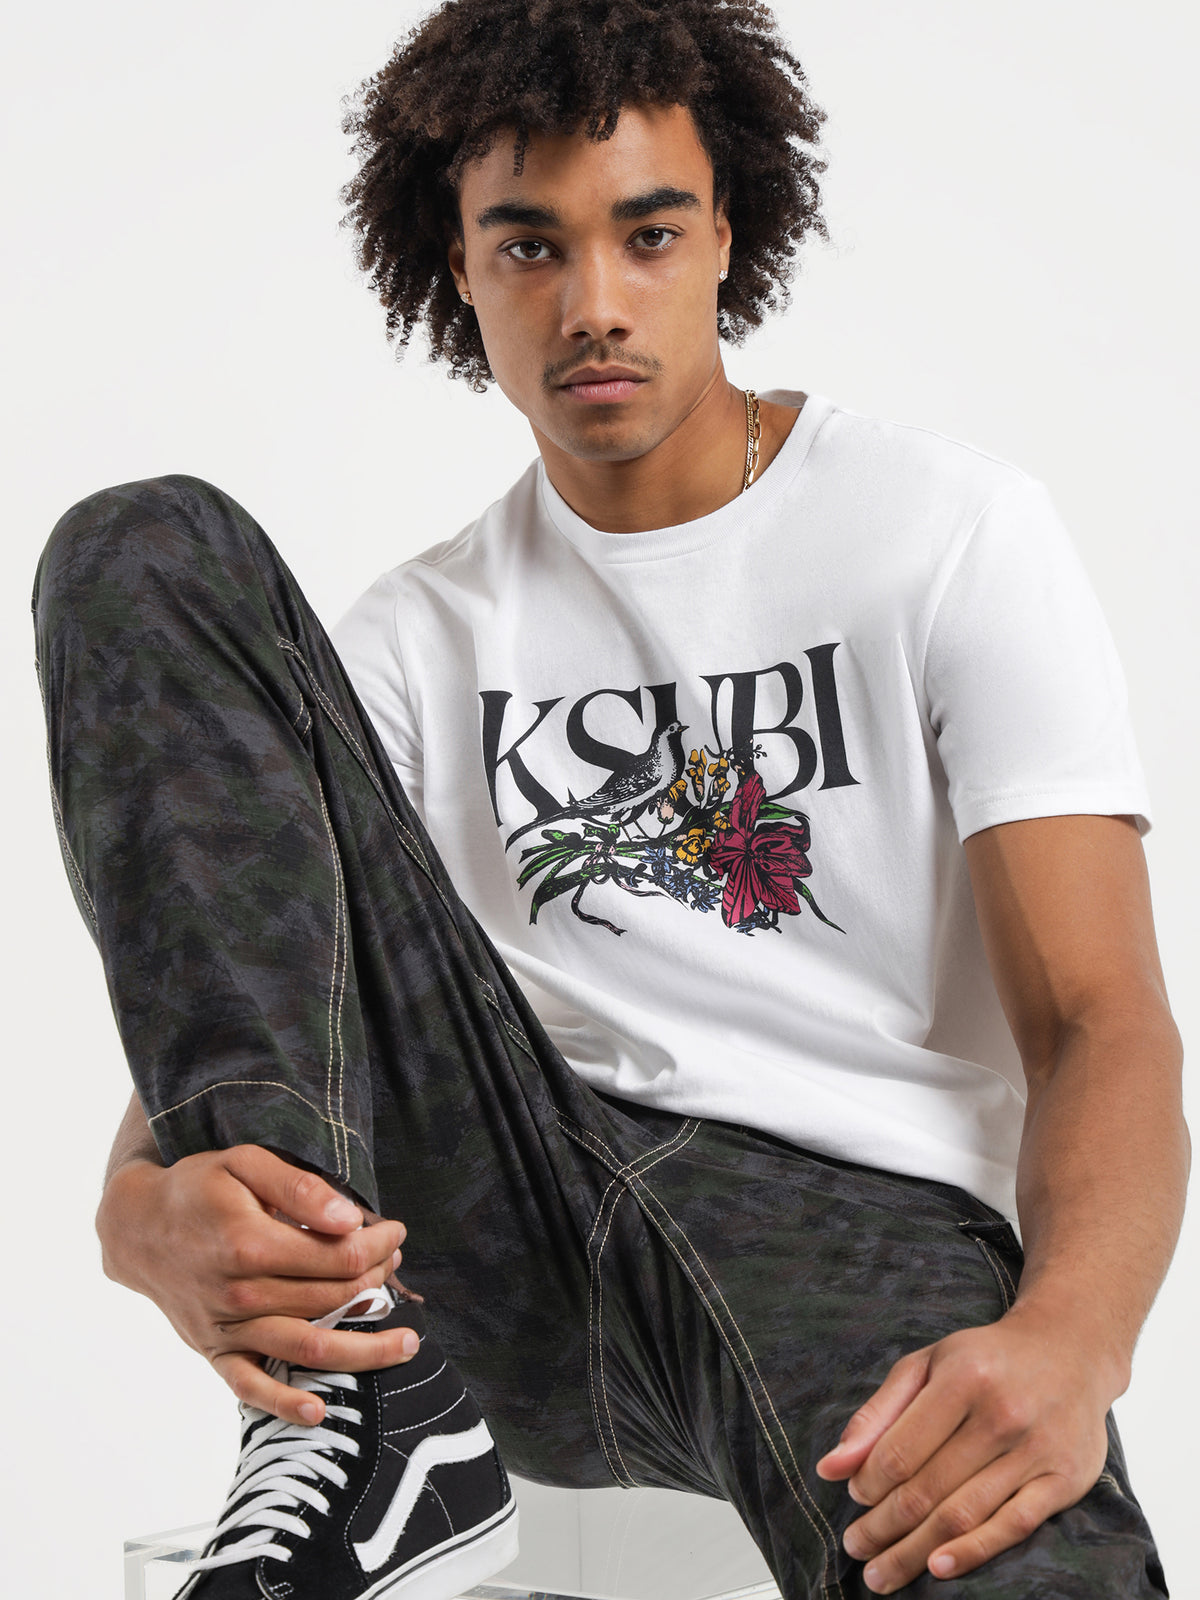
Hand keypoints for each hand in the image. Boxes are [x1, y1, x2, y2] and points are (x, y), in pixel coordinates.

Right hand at [96, 1144, 413, 1425]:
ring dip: (363, 1351)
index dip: (379, 1245)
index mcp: (252, 1244)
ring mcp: (226, 1328)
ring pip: (308, 1349)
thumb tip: (350, 1219)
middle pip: (332, 1299)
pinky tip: (320, 1412)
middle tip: (396, 1263)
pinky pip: (250, 1387)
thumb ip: (300, 1187)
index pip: (340, 1256)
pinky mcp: (213, 1351)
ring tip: (406, 1344)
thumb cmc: (198, 1188)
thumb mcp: (246, 1163)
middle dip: (376, 1282)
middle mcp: (240, 1294)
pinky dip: (283, 1405)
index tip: (395, 1231)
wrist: (137, 1226)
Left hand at [814, 1307, 1118, 1592]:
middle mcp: (1001, 1414)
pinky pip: (1012, 1526)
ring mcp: (1036, 1450)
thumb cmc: (985, 1359)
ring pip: (964, 1514)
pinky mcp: (1065, 1480)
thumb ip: (878, 1414)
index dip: (869, 1482)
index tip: (853, 1497)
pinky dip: (972, 1552)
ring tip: (881, 1574)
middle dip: (882, 1526)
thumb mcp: (926, 1365)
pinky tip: (937, 1569)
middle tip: (855, 1547)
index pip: (901, 1449)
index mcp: (963, 1379)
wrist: (1069, 1349)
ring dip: (914, 1551)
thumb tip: (830, 1468)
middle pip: (928, 1489)